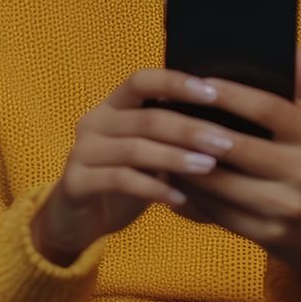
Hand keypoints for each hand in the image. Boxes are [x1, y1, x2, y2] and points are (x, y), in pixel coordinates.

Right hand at [33, 69, 246, 266]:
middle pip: (146, 118)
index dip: (176, 83)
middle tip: (225, 142)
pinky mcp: (75, 182)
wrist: (76, 220)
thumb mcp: (147, 154)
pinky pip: (120, 180)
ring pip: (135, 149)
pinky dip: (154, 188)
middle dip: (190, 129)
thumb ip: (171, 137)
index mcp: (112, 106)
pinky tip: (180, 199)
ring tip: (209, 167)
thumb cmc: (123, 181)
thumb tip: (225, 125)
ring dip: (176, 157)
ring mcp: (81, 152)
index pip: (142, 81)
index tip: (214, 94)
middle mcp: (94, 122)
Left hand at [166, 48, 300, 299]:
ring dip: (186, 164)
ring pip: (222, 183)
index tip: (198, 81)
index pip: (268, 109)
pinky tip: (174, 178)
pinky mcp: (268, 235)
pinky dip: (194, 194)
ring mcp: (287, 208)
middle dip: (197, 130)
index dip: (231, 94)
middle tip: (165, 111)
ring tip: (161, 144)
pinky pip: (219, 212)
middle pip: (238, 147)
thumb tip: (292, 48)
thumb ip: (300, 92)